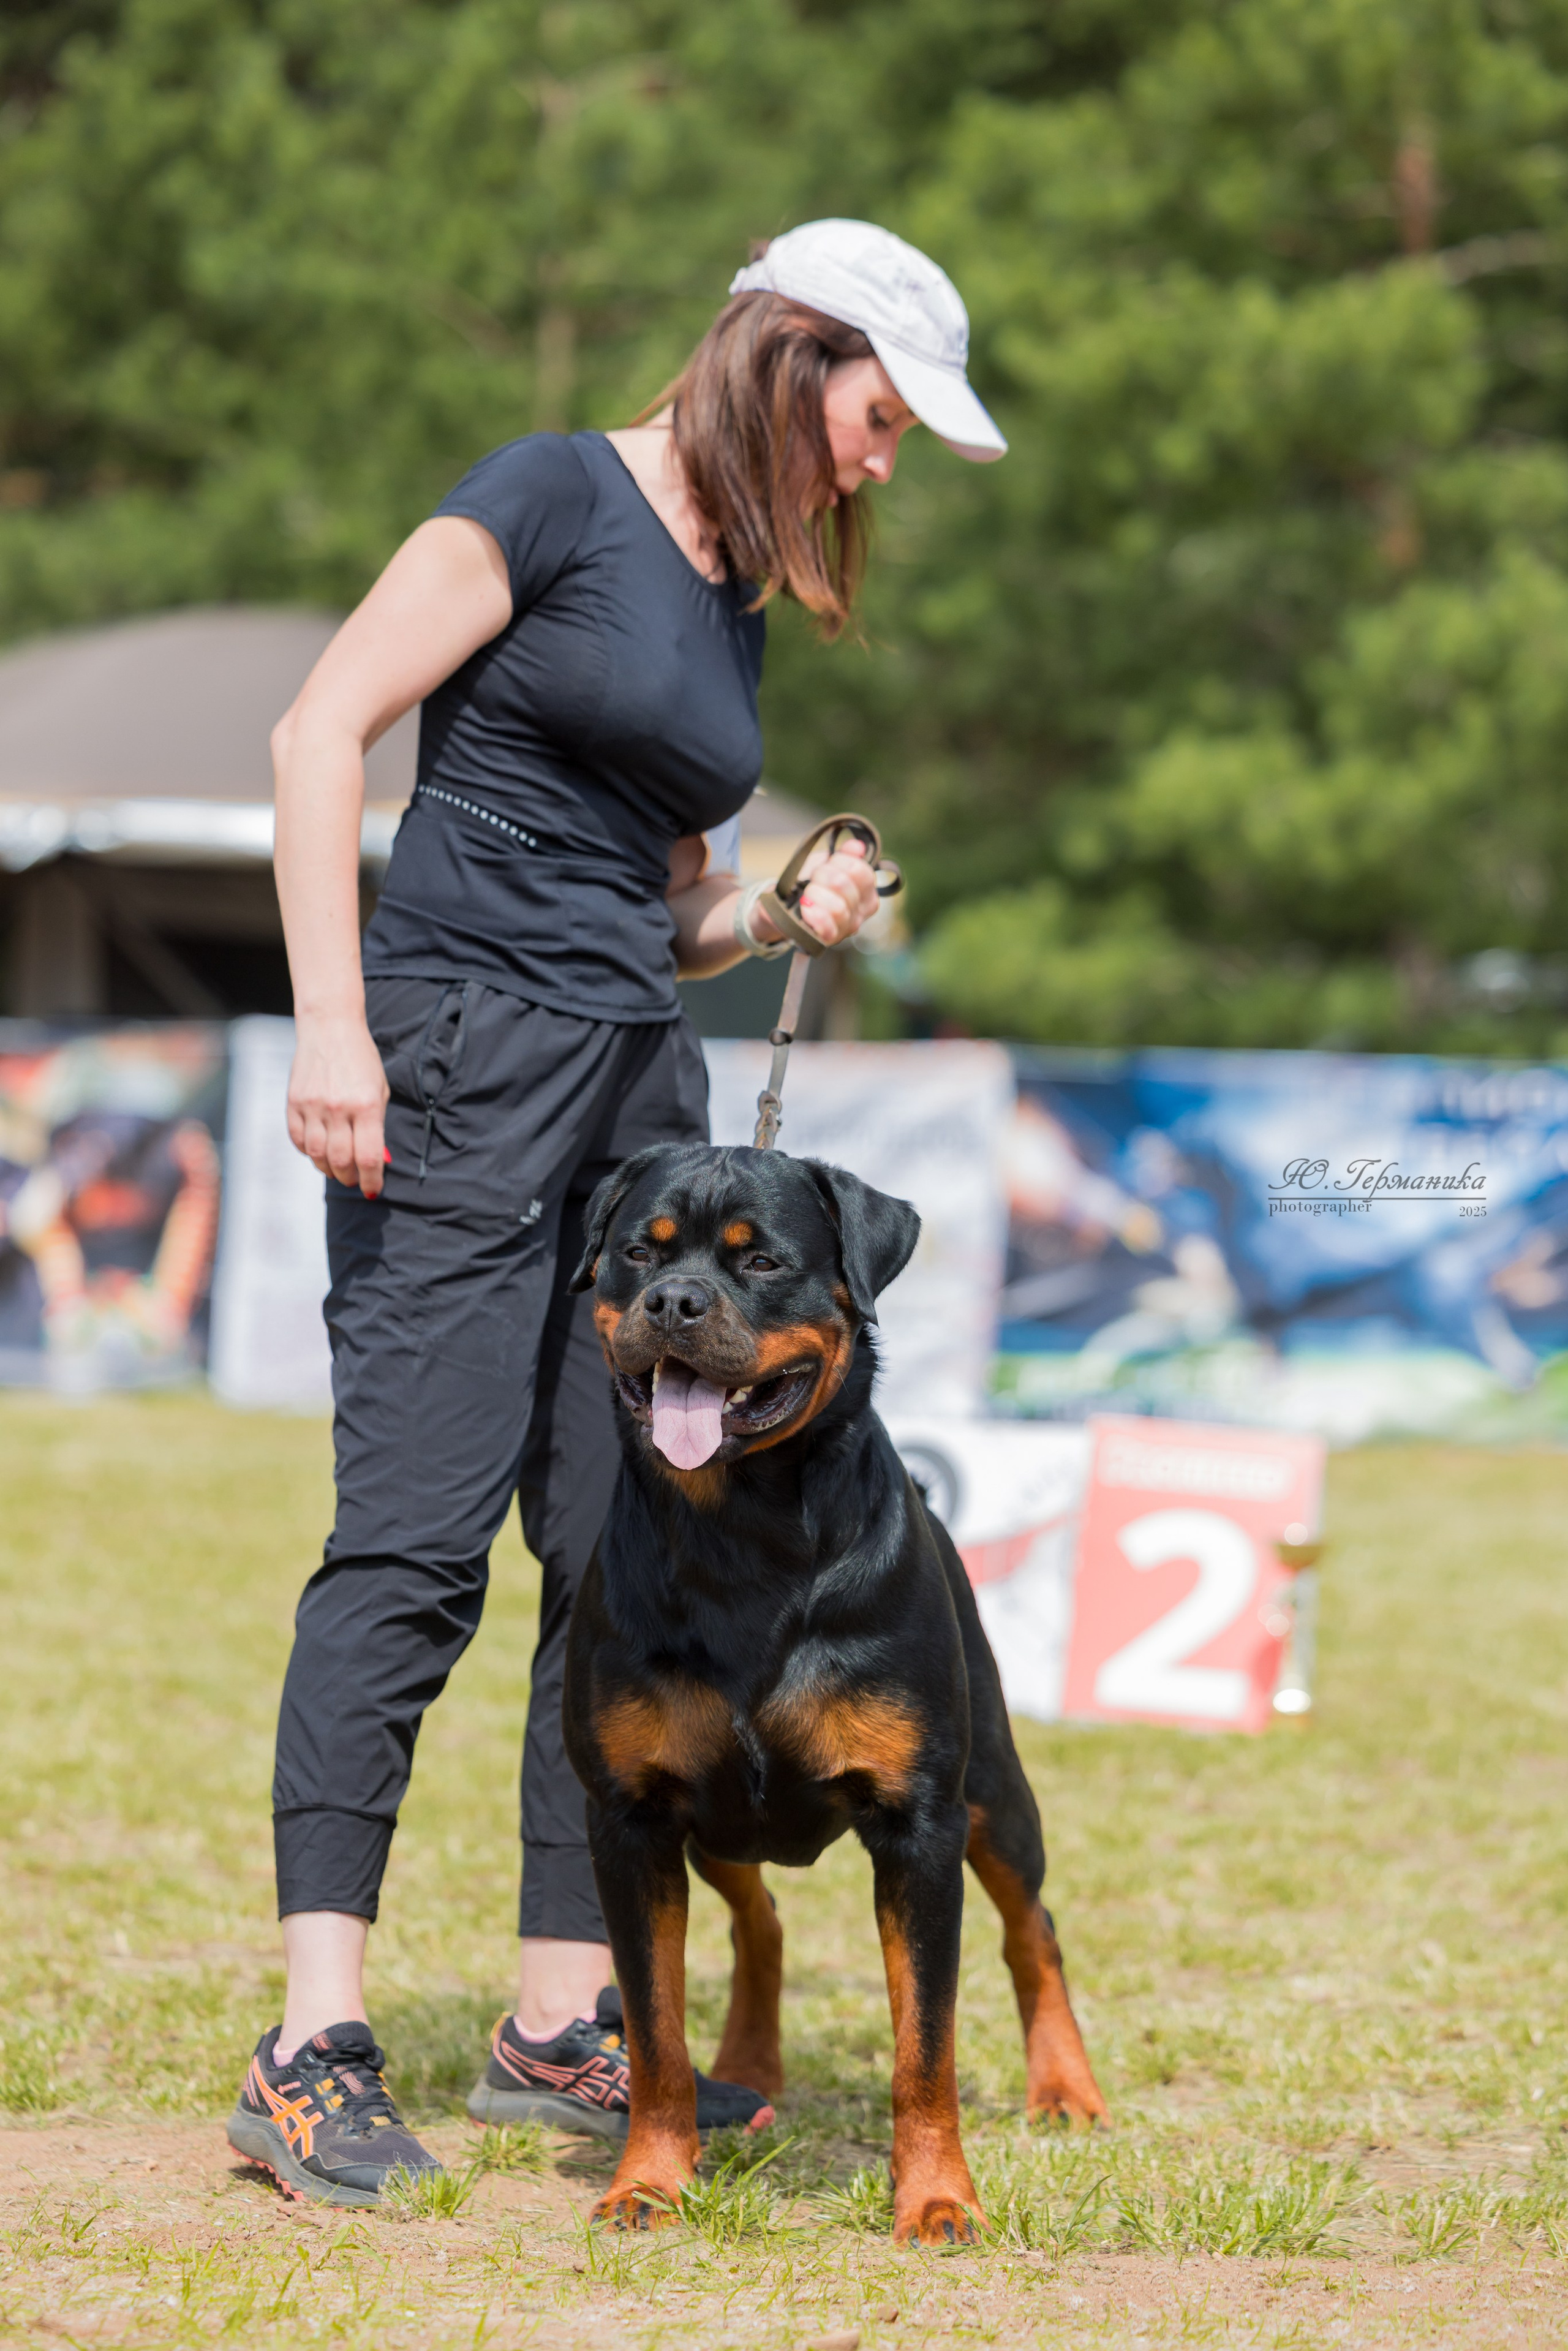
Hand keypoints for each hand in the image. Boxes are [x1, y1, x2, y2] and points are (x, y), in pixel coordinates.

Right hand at [287, 1014, 390, 1196]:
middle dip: (350, 1178)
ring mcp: (313, 1106)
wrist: (330, 1028)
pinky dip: (309, 1152)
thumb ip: (377, 1126)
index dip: (372, 1180)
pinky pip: (299, 1140)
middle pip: (341, 1162)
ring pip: (317, 1156)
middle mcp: (339, 1109)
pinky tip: (318, 1150)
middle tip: (355, 1180)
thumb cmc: (361, 1060)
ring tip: (337, 1169)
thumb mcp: (379, 1090)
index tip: (373, 1189)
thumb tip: (375, 1160)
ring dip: (328, 1169)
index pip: (368, 1157)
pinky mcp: (294, 1103)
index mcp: (366, 1106)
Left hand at [761, 837, 880, 948]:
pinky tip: (806, 908)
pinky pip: (828, 928)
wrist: (785, 905)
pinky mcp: (830, 940)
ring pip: (838, 908)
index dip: (840, 861)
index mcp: (867, 891)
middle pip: (844, 885)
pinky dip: (815, 915)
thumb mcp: (826, 864)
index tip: (826, 863)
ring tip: (807, 895)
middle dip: (822, 875)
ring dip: (815, 895)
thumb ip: (844, 855)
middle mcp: (862, 911)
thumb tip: (857, 846)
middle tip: (813, 879)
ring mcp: (847, 927)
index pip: (862, 871)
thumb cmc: (810, 883)